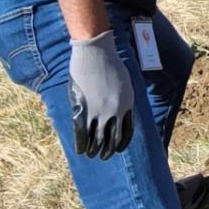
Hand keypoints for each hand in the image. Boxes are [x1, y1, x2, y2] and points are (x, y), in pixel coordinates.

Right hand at [68, 30, 134, 159]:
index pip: (127, 132)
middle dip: (107, 151)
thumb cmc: (109, 62)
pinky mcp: (83, 110)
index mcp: (128, 104)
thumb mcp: (124, 82)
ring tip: (91, 155)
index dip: (122, 143)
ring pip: (97, 139)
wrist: (95, 52)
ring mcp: (99, 112)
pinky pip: (82, 134)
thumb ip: (122, 98)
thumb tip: (119, 110)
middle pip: (112, 139)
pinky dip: (82, 145)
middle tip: (103, 156)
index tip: (117, 149)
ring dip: (94, 150)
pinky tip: (80, 151)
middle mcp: (115, 111)